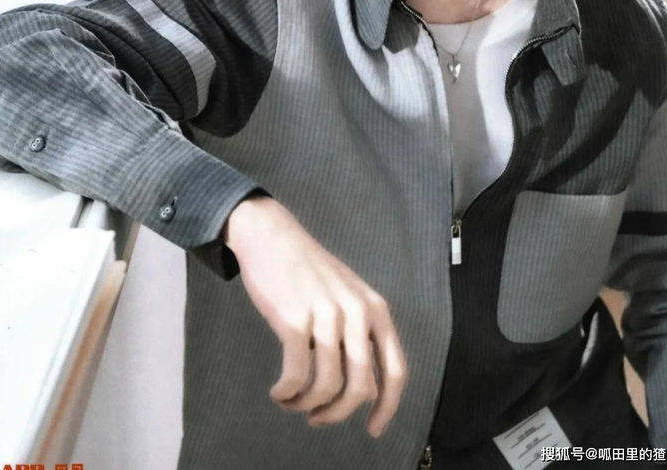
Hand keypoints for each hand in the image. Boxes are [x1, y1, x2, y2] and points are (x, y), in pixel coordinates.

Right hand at [223, 195, 406, 436]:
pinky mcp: (294, 318)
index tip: (373, 430)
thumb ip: (359, 334)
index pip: (395, 370)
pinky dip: (286, 393)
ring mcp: (326, 315)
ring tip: (291, 401)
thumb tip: (362, 391)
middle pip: (360, 388)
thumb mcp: (347, 295)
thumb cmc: (307, 272)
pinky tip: (278, 392)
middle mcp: (357, 312)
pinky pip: (296, 375)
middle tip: (316, 419)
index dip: (388, 407)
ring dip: (305, 404)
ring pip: (327, 386)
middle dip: (337, 414)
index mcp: (375, 309)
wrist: (271, 236)